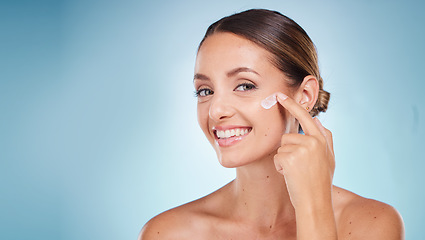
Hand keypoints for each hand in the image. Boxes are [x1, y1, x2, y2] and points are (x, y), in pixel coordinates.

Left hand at [274, 92, 334, 208]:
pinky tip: (291, 176)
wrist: (315, 203)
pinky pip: (277, 157)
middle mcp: (313, 141)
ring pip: (281, 147)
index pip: (306, 117)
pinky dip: (280, 167)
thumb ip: (326, 139)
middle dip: (287, 149)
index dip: (292, 105)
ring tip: (296, 172)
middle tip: (292, 160)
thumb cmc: (320, 183)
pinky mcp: (290, 157)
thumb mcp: (329, 159)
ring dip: (284, 159)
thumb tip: (318, 120)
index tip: (280, 96)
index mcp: (322, 140)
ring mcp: (302, 149)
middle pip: (288, 136)